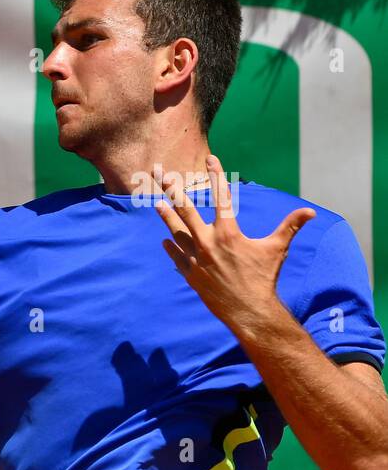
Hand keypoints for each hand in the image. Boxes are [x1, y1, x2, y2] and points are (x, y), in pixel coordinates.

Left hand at [154, 154, 314, 332]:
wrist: (249, 310)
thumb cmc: (264, 278)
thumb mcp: (276, 249)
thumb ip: (290, 226)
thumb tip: (311, 212)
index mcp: (228, 232)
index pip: (221, 197)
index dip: (216, 175)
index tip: (210, 158)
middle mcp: (208, 242)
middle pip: (185, 210)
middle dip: (172, 189)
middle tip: (160, 174)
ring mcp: (196, 258)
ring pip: (176, 232)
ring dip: (167, 217)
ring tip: (157, 204)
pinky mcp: (191, 274)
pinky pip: (177, 257)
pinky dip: (171, 247)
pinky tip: (165, 240)